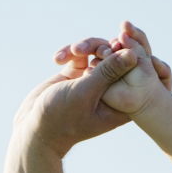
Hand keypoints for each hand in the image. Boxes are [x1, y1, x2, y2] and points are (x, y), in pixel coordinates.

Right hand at [13, 48, 138, 157]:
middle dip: (104, 48)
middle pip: (119, 58)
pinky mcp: (78, 76)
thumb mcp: (86, 92)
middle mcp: (112, 90)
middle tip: (95, 49)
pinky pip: (80, 55)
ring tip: (73, 50)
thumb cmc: (62, 116)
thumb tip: (134, 54)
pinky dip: (69, 53)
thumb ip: (109, 72)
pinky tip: (57, 59)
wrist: (35, 129)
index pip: (137, 72)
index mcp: (123, 100)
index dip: (130, 52)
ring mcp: (95, 82)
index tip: (118, 43)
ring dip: (85, 47)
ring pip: (99, 52)